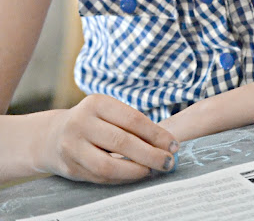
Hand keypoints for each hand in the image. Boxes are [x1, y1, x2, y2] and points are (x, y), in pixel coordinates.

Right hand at [35, 95, 179, 183]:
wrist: (53, 135)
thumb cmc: (92, 121)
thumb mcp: (108, 112)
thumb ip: (131, 124)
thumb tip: (166, 143)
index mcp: (96, 103)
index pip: (132, 119)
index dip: (156, 134)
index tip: (174, 145)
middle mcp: (82, 122)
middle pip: (122, 142)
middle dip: (150, 154)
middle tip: (168, 162)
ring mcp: (73, 146)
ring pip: (109, 165)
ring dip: (136, 170)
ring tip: (152, 171)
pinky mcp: (70, 167)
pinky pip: (101, 177)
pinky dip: (122, 178)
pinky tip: (135, 175)